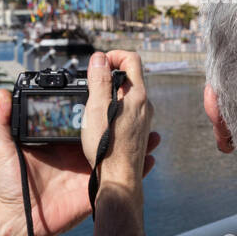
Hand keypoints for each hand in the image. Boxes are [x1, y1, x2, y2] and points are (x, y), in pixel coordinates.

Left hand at [0, 86, 159, 235]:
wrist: (20, 220)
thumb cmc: (11, 187)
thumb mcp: (6, 149)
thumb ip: (4, 122)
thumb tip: (0, 94)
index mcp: (62, 143)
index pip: (83, 121)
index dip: (96, 109)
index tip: (109, 93)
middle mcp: (78, 154)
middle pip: (105, 135)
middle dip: (123, 124)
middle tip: (137, 107)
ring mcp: (89, 171)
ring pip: (117, 154)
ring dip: (136, 144)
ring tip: (153, 132)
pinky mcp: (95, 189)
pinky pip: (119, 178)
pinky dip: (138, 170)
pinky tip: (150, 158)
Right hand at [81, 50, 155, 194]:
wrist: (119, 180)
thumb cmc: (107, 147)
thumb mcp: (97, 107)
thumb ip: (99, 80)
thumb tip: (100, 58)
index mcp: (138, 95)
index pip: (132, 60)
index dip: (114, 55)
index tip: (99, 64)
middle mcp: (145, 106)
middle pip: (129, 78)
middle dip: (109, 75)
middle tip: (91, 85)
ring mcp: (143, 120)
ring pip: (128, 96)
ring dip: (110, 94)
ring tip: (93, 106)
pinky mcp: (138, 133)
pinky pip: (127, 112)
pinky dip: (114, 110)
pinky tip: (101, 123)